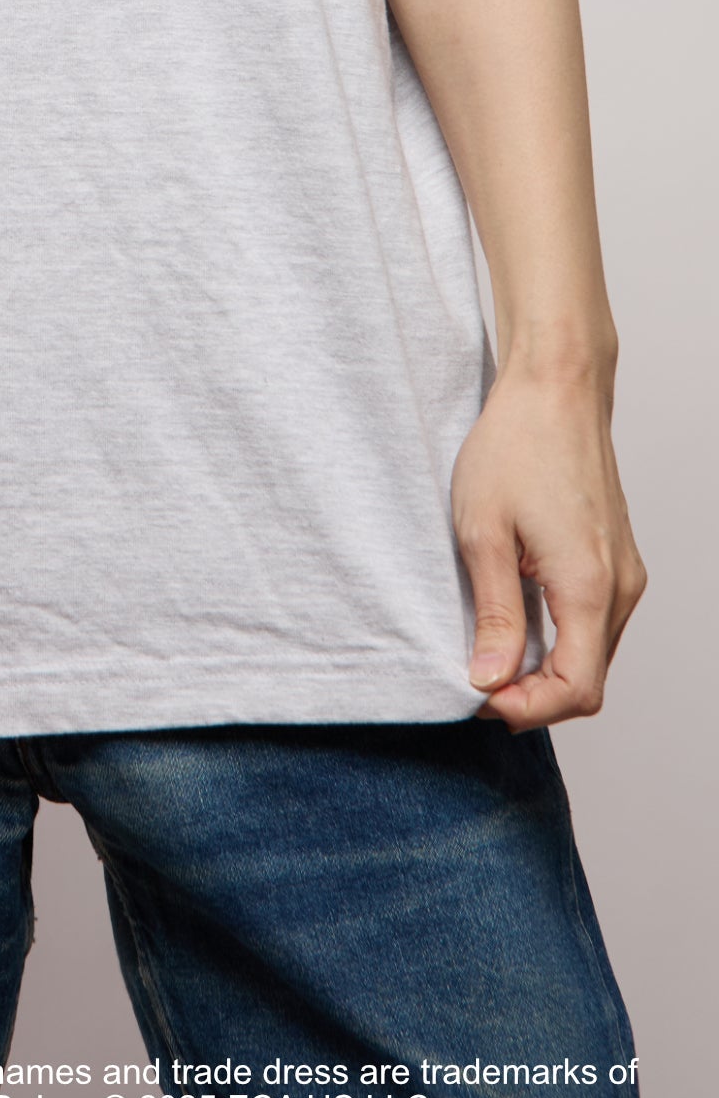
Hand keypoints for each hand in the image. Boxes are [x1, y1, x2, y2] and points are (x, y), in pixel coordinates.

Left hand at [451, 351, 645, 728]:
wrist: (556, 389)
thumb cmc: (515, 446)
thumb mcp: (483, 531)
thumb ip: (495, 613)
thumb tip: (490, 680)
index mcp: (589, 585)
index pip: (576, 689)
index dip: (526, 708)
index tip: (478, 695)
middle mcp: (620, 587)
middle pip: (589, 681)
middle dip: (532, 695)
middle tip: (474, 678)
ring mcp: (624, 573)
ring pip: (593, 654)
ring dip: (545, 667)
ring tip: (487, 648)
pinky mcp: (617, 559)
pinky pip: (595, 623)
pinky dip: (558, 637)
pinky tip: (514, 618)